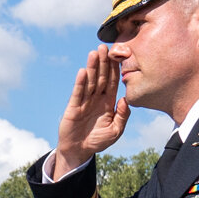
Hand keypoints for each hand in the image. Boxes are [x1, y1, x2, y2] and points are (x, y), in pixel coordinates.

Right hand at [51, 45, 128, 176]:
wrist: (79, 151)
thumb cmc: (98, 141)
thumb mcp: (115, 131)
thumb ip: (122, 116)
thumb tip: (125, 100)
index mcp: (108, 102)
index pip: (113, 82)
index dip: (115, 69)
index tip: (119, 55)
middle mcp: (96, 98)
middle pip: (101, 77)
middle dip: (103, 62)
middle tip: (105, 47)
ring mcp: (84, 101)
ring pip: (90, 81)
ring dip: (92, 67)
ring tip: (94, 53)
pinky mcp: (73, 107)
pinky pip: (78, 93)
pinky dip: (81, 82)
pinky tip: (83, 72)